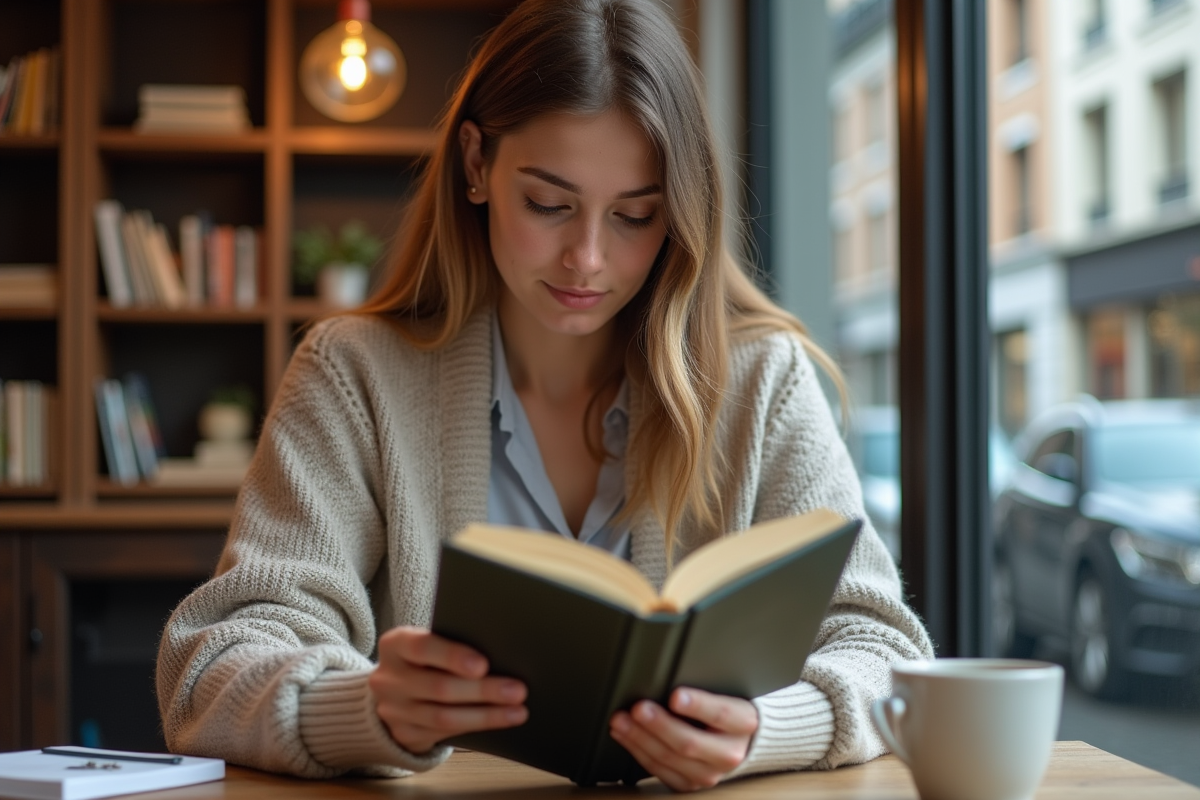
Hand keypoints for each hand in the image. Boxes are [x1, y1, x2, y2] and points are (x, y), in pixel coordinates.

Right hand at [368, 626, 527, 753]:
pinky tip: (499, 720)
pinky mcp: (403, 733)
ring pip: (443, 717)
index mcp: (395, 644)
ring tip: (517, 710)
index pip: (422, 647)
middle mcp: (389, 678)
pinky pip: (443, 734)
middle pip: (439, 687)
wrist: (393, 687)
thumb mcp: (428, 641)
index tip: (484, 664)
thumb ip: (452, 643)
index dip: (453, 656)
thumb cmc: (425, 656)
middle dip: (483, 690)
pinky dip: (475, 727)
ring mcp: (393, 710)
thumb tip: (499, 651)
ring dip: (486, 715)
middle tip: (518, 690)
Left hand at [609, 687, 757, 790]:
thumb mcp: (726, 693)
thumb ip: (703, 688)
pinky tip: (626, 736)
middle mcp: (729, 753)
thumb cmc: (728, 710)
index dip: (698, 705)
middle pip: (690, 742)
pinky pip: (660, 771)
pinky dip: (639, 752)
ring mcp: (710, 773)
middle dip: (659, 725)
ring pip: (670, 759)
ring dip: (640, 739)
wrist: (741, 741)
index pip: (721, 714)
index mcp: (743, 724)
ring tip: (622, 721)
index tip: (676, 695)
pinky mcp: (691, 783)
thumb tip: (668, 677)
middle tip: (638, 708)